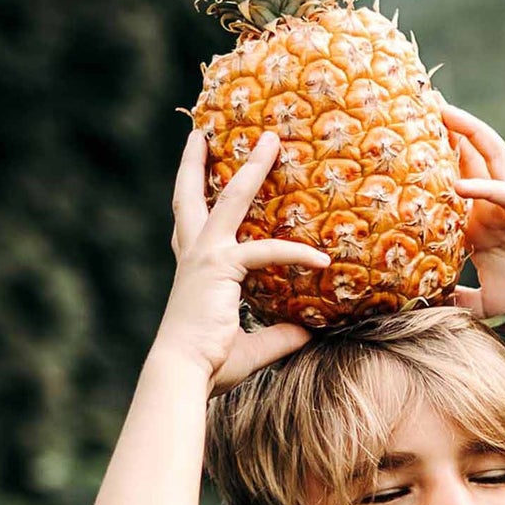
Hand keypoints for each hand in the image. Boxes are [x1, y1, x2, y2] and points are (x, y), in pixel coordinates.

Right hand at [155, 127, 332, 394]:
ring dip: (253, 167)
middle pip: (192, 196)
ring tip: (272, 140)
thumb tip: (308, 332)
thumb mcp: (250, 349)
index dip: (190, 198)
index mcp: (192, 272)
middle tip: (202, 130)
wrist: (183, 373)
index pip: (189, 227)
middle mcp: (193, 256)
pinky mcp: (220, 266)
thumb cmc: (208, 366)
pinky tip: (322, 258)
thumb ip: (279, 336)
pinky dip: (295, 252)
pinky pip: (265, 251)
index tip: (191, 171)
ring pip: (231, 199)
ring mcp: (205, 256)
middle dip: (199, 161)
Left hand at [438, 101, 504, 341]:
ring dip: (468, 134)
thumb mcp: (483, 306)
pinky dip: (486, 187)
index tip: (399, 147)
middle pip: (468, 159)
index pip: (449, 187)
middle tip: (418, 103)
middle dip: (446, 132)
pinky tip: (460, 183)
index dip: (428, 165)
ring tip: (443, 112)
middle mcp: (497, 209)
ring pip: (492, 158)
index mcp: (482, 228)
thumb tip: (422, 306)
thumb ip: (455, 300)